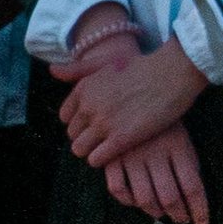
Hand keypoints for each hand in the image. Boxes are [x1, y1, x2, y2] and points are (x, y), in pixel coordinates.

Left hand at [62, 37, 204, 165]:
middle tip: (103, 137)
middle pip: (72, 134)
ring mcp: (103, 123)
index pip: (65, 117)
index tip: (93, 124)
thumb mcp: (105, 63)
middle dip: (85, 137)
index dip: (79, 123)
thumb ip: (77, 69)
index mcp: (83, 88)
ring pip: (80, 149)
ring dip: (91, 151)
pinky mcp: (120, 139)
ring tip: (107, 148)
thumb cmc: (142, 67)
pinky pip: (96, 159)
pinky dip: (101, 160)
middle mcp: (88, 106)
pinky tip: (115, 154)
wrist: (170, 74)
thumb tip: (52, 71)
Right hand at [105, 118, 209, 223]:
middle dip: (179, 215)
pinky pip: (117, 188)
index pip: (193, 187)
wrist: (138, 91)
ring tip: (161, 213)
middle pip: (169, 197)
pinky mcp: (112, 156)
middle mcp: (155, 153)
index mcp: (178, 147)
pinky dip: (127, 201)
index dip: (199, 210)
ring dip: (155, 212)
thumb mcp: (183, 138)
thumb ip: (188, 165)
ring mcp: (131, 155)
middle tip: (182, 219)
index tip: (202, 223)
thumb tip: (194, 199)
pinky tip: (135, 201)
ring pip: (144, 198)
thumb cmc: (165, 121)